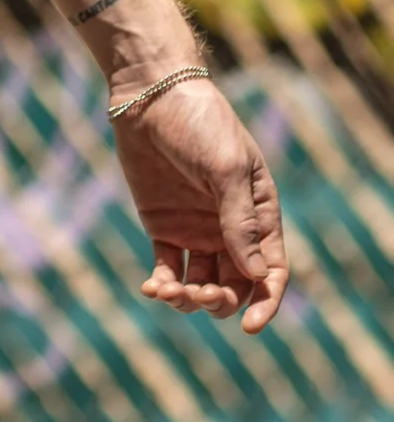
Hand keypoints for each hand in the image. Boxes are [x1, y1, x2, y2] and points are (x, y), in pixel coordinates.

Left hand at [112, 76, 287, 332]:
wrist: (151, 95)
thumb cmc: (200, 123)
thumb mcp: (226, 169)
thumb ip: (239, 221)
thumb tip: (256, 276)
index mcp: (260, 214)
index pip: (271, 271)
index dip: (265, 303)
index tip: (248, 326)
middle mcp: (231, 228)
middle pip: (235, 285)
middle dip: (221, 300)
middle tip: (199, 292)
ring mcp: (196, 229)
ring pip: (201, 284)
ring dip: (190, 299)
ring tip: (169, 292)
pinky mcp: (163, 227)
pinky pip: (167, 269)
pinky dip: (162, 286)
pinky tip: (152, 289)